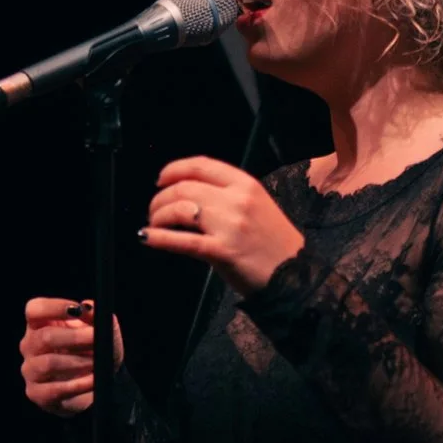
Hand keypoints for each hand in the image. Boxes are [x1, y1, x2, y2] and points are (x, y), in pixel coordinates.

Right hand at [18, 297, 121, 416]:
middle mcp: (30, 345)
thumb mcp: (99, 331)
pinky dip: (78, 385)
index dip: (54, 307)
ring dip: (77, 363)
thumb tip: (88, 307)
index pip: (35, 310)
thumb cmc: (92, 351)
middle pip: (44, 337)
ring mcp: (30, 370)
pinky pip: (55, 389)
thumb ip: (95, 316)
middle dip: (74, 337)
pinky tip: (93, 380)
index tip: (78, 310)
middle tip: (96, 338)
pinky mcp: (36, 393)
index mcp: (40, 324)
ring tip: (97, 363)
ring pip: (48, 364)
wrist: (95, 384)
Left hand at [140, 156, 304, 295]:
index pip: (201, 165)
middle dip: (161, 198)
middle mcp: (237, 200)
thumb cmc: (275, 245)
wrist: (295, 277)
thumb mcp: (257, 207)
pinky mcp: (222, 251)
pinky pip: (182, 240)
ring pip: (179, 209)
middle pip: (184, 187)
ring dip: (158, 215)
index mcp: (246, 185)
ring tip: (153, 224)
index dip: (174, 169)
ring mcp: (230, 225)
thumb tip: (190, 196)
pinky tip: (147, 237)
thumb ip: (228, 197)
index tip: (161, 179)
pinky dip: (158, 237)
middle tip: (153, 210)